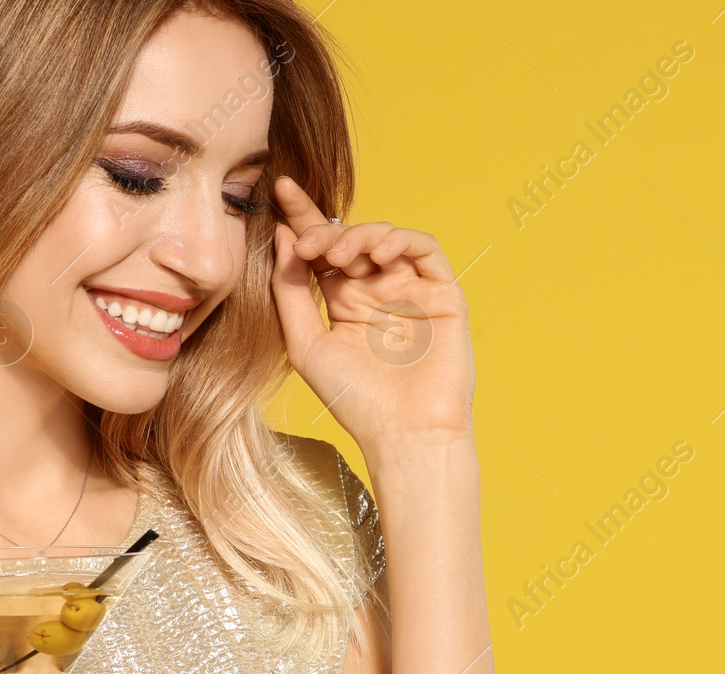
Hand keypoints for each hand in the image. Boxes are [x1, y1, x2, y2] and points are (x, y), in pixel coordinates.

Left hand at [269, 176, 474, 455]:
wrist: (404, 433)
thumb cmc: (355, 400)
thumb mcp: (305, 343)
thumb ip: (291, 290)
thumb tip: (282, 236)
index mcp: (346, 303)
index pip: (323, 249)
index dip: (303, 217)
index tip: (281, 189)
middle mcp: (379, 292)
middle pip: (351, 238)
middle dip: (326, 231)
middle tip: (308, 244)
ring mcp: (412, 291)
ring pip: (386, 238)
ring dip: (358, 234)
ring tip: (338, 253)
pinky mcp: (443, 294)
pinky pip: (424, 249)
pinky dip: (400, 240)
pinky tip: (376, 253)